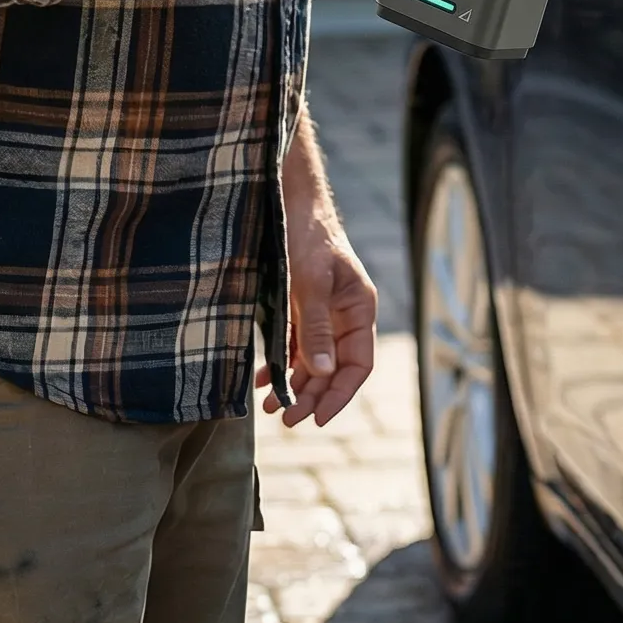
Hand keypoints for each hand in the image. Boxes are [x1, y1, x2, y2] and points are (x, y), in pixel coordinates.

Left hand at [258, 204, 376, 428]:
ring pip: (313, 361)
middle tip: (286, 419)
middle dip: (312, 396)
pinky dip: (281, 364)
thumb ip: (316, 328)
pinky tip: (264, 378)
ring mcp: (323, 313)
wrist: (288, 203)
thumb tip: (323, 372)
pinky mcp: (301, 308)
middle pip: (334, 368)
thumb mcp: (311, 283)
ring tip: (269, 406)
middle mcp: (344, 316)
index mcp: (359, 309)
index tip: (318, 418)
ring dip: (294, 385)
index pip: (359, 364)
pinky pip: (295, 345)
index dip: (340, 393)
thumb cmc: (307, 237)